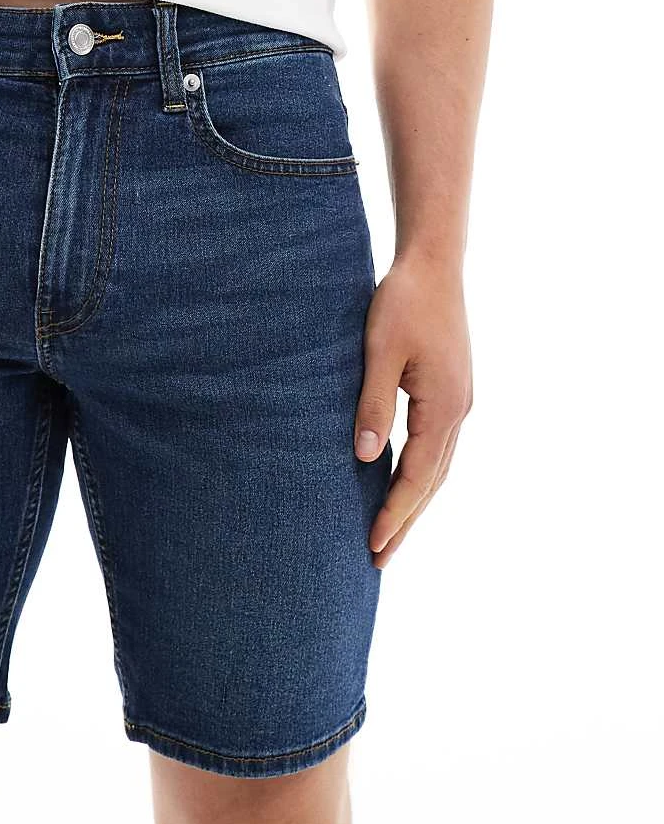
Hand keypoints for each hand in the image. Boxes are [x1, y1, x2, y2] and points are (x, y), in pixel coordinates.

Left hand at [354, 257, 472, 567]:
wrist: (434, 264)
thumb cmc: (403, 301)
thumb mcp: (380, 352)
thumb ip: (373, 404)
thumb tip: (365, 458)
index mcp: (443, 406)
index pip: (417, 476)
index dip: (394, 514)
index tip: (373, 546)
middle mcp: (458, 411)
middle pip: (433, 482)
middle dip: (406, 522)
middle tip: (380, 559)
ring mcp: (459, 402)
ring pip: (437, 467)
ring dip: (414, 502)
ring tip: (391, 533)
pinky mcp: (451, 391)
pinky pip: (436, 447)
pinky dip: (419, 474)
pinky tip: (402, 482)